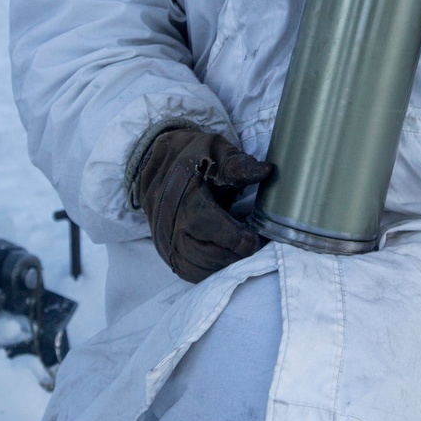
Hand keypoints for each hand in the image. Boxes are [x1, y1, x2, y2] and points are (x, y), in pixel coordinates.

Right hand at [134, 128, 271, 283]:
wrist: (156, 160)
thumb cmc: (192, 154)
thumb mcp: (215, 149)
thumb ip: (238, 163)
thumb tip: (265, 171)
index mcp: (187, 198)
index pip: (215, 228)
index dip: (242, 239)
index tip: (259, 237)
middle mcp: (172, 223)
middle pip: (207, 254)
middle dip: (236, 256)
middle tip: (255, 249)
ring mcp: (165, 239)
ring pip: (197, 267)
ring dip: (222, 266)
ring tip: (241, 254)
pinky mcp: (164, 248)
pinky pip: (186, 270)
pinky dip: (207, 271)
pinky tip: (222, 261)